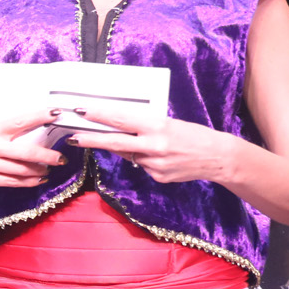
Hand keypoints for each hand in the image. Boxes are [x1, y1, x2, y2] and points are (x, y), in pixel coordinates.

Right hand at [0, 110, 67, 191]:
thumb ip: (8, 131)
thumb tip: (39, 128)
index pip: (20, 121)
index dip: (39, 117)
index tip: (56, 113)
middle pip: (25, 152)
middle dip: (47, 155)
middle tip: (61, 157)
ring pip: (22, 169)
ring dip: (40, 170)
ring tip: (49, 168)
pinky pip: (14, 182)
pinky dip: (30, 182)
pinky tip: (39, 179)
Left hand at [65, 107, 239, 183]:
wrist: (217, 158)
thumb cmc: (192, 134)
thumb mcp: (168, 123)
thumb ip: (143, 127)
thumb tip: (119, 128)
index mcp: (157, 126)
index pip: (121, 119)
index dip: (99, 115)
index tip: (81, 111)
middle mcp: (153, 146)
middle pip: (114, 142)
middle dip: (90, 139)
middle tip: (71, 137)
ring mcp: (154, 164)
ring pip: (128, 155)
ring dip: (123, 149)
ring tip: (139, 142)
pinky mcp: (157, 177)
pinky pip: (141, 166)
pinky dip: (143, 159)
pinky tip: (160, 156)